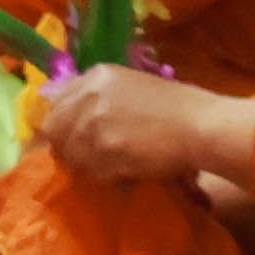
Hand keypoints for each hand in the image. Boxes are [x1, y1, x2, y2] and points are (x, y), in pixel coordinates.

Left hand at [40, 64, 244, 189]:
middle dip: (68, 147)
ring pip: (71, 156)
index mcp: (97, 75)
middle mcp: (89, 96)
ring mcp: (94, 124)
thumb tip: (73, 117)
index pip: (57, 101)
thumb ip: (99, 96)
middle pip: (55, 130)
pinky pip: (92, 173)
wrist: (199, 126)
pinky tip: (127, 173)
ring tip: (114, 166)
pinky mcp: (104, 152)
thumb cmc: (177, 106)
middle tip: (89, 158)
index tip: (71, 137)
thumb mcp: (132, 85)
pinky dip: (107, 178)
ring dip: (89, 166)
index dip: (62, 124)